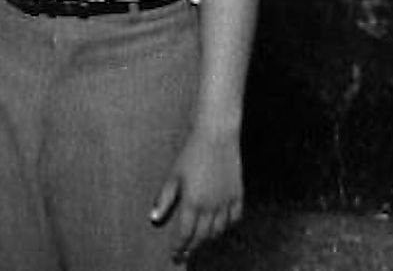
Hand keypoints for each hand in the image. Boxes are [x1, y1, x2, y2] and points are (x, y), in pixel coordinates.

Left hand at [149, 127, 243, 262]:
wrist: (215, 136)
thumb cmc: (190, 154)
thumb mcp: (173, 176)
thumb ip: (164, 199)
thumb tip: (154, 218)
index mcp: (193, 203)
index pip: (186, 233)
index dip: (180, 246)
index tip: (175, 255)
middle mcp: (212, 207)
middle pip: (203, 235)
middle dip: (193, 246)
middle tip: (185, 254)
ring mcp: (227, 202)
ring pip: (219, 229)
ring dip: (209, 237)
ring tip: (200, 240)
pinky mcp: (238, 194)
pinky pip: (234, 218)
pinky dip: (227, 226)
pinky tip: (220, 226)